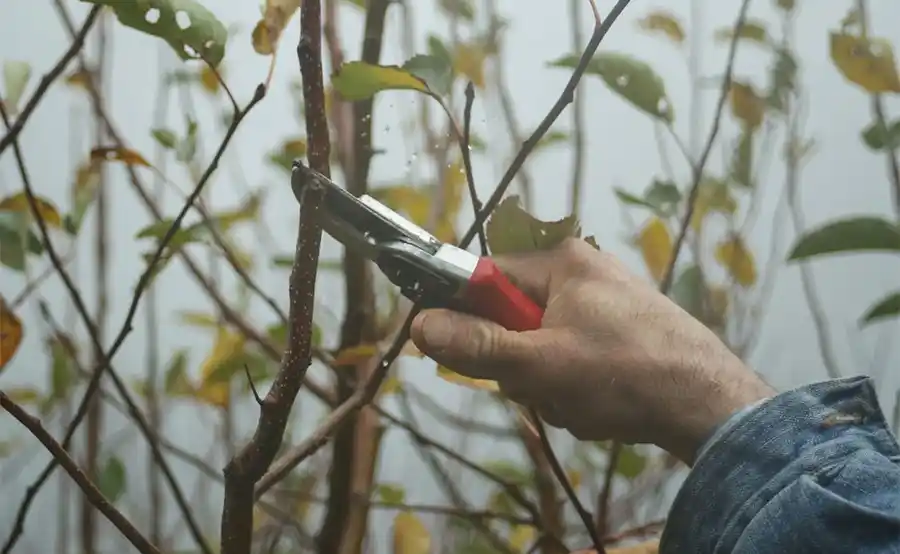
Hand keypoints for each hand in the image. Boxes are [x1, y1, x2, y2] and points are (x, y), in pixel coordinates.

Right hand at [410, 238, 772, 463]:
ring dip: (548, 384)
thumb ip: (476, 346)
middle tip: (542, 387)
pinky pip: (574, 359)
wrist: (712, 405)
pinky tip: (600, 407)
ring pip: (543, 346)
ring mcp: (607, 305)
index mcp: (561, 262)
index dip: (467, 316)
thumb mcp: (537, 365)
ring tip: (579, 402)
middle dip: (520, 363)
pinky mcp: (625, 334)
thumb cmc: (621, 374)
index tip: (462, 351)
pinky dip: (577, 389)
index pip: (485, 277)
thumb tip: (420, 325)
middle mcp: (584, 272)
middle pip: (514, 317)